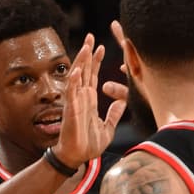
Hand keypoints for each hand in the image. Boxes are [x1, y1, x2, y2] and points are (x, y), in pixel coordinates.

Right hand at [54, 33, 126, 170]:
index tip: (102, 47)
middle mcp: (82, 97)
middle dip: (87, 53)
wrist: (77, 157)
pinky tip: (77, 70)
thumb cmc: (89, 145)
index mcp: (90, 100)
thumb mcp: (108, 128)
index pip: (93, 75)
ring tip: (85, 46)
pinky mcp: (71, 110)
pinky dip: (74, 81)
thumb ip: (114, 114)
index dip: (97, 61)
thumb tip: (122, 102)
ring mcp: (75, 102)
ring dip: (81, 61)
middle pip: (85, 70)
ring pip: (78, 77)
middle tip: (90, 36)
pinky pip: (72, 93)